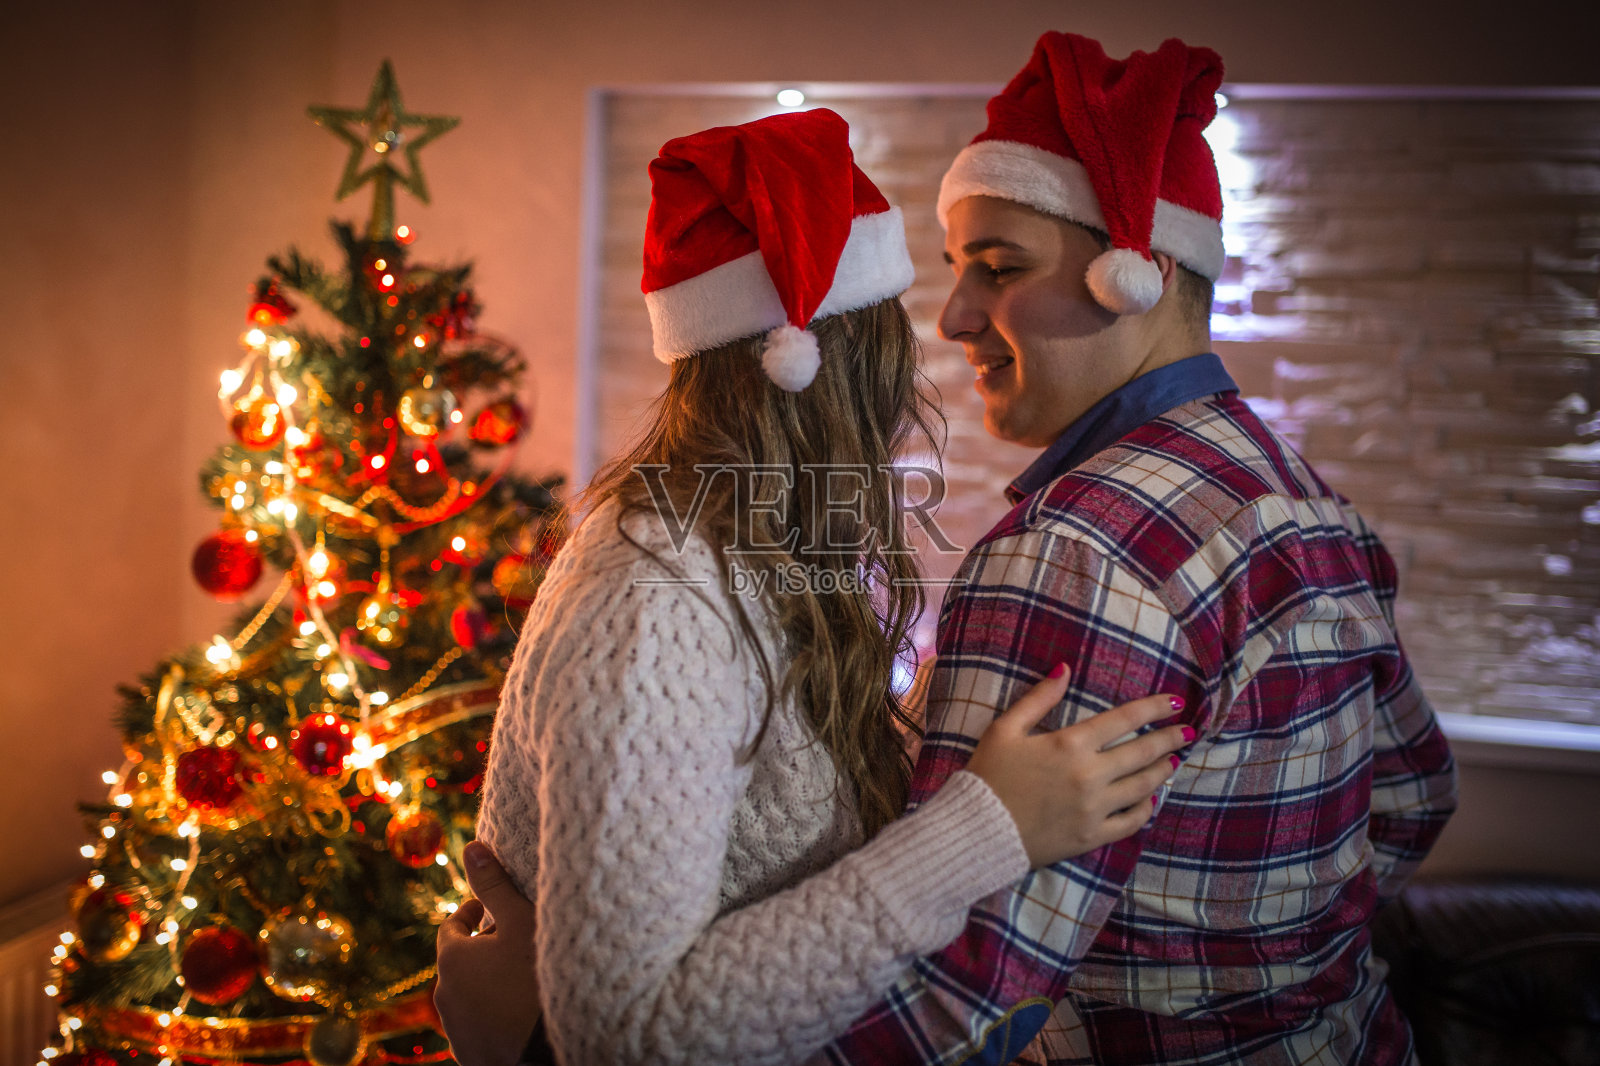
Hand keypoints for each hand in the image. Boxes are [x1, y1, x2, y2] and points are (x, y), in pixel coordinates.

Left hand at [435, 842, 541, 1065]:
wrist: (551, 1047)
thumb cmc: (538, 977)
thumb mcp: (521, 921)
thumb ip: (494, 884)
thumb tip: (471, 846)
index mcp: (451, 959)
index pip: (452, 926)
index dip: (473, 912)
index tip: (492, 910)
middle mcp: (444, 996)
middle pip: (461, 961)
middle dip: (483, 948)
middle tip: (516, 941)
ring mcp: (456, 1031)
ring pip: (469, 995)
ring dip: (487, 982)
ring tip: (523, 977)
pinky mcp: (470, 1055)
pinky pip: (479, 1025)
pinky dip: (494, 1013)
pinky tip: (522, 1010)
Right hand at [965, 665, 1189, 866]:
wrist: (978, 830)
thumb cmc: (989, 775)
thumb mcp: (1005, 729)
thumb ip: (1038, 698)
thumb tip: (1064, 668)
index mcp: (1071, 744)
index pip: (1125, 720)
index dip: (1154, 708)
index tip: (1175, 703)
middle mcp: (1090, 775)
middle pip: (1143, 752)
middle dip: (1169, 738)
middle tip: (1186, 730)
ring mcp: (1095, 808)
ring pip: (1144, 786)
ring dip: (1162, 770)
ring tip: (1173, 759)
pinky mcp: (1093, 835)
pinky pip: (1132, 821)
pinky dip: (1147, 808)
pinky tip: (1151, 798)